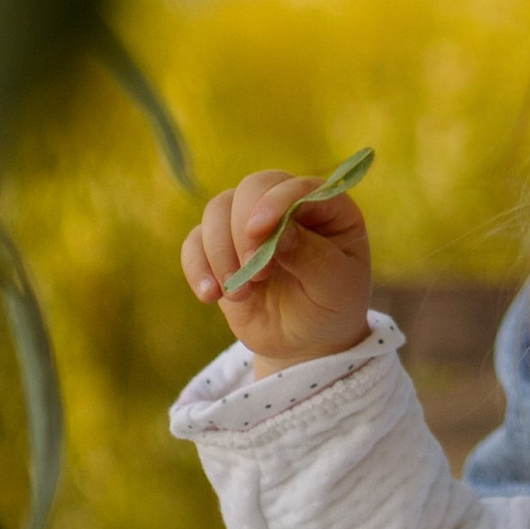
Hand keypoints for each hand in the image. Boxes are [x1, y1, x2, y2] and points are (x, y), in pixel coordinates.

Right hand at [183, 167, 371, 369]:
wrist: (305, 342)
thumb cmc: (331, 307)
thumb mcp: (335, 286)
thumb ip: (312, 256)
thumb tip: (278, 232)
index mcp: (325, 207)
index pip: (295, 186)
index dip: (274, 202)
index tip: (258, 231)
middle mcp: (284, 206)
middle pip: (251, 188)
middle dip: (243, 229)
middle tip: (255, 274)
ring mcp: (248, 225)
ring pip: (217, 210)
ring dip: (220, 252)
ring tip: (240, 294)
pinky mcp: (221, 249)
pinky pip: (195, 242)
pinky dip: (196, 266)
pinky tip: (210, 295)